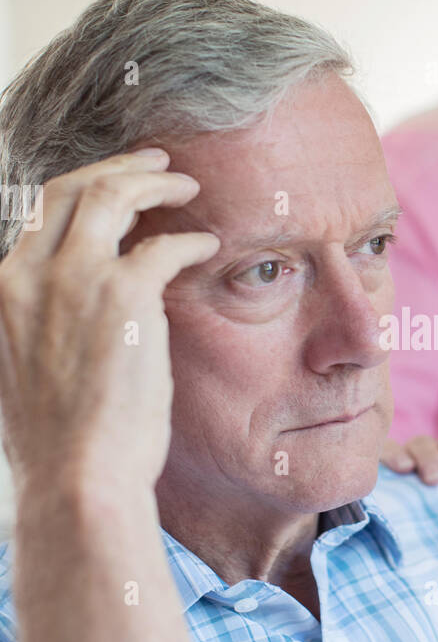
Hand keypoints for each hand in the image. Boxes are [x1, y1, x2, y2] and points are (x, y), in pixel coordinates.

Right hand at [0, 149, 219, 498]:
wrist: (76, 479)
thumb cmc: (59, 446)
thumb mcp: (24, 371)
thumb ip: (40, 327)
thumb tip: (74, 316)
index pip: (35, 215)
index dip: (79, 194)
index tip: (111, 190)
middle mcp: (26, 273)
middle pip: (70, 189)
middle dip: (116, 166)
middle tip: (155, 162)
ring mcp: (72, 280)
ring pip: (112, 195)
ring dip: (153, 182)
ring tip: (186, 187)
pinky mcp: (122, 296)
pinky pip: (164, 245)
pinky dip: (190, 240)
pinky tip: (208, 247)